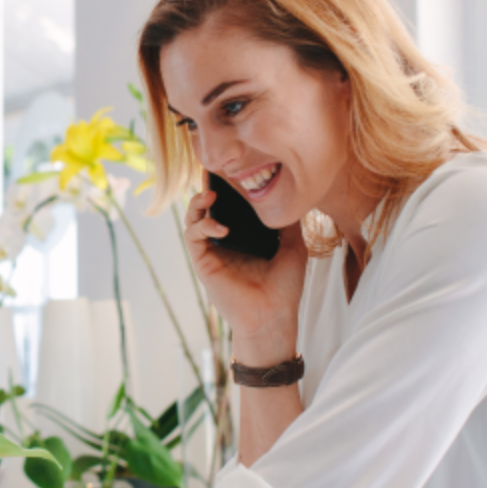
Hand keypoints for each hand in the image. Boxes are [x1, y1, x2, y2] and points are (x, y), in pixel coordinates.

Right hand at [184, 188, 307, 363]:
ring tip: (209, 195)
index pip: (229, 208)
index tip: (230, 171)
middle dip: (206, 190)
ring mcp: (212, 253)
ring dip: (196, 205)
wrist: (273, 315)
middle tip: (213, 176)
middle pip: (207, 210)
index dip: (226, 190)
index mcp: (243, 239)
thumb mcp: (293, 247)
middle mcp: (224, 244)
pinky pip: (193, 239)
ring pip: (193, 221)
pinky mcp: (203, 264)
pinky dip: (202, 227)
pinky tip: (220, 228)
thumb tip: (293, 197)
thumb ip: (289, 223)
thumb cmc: (284, 288)